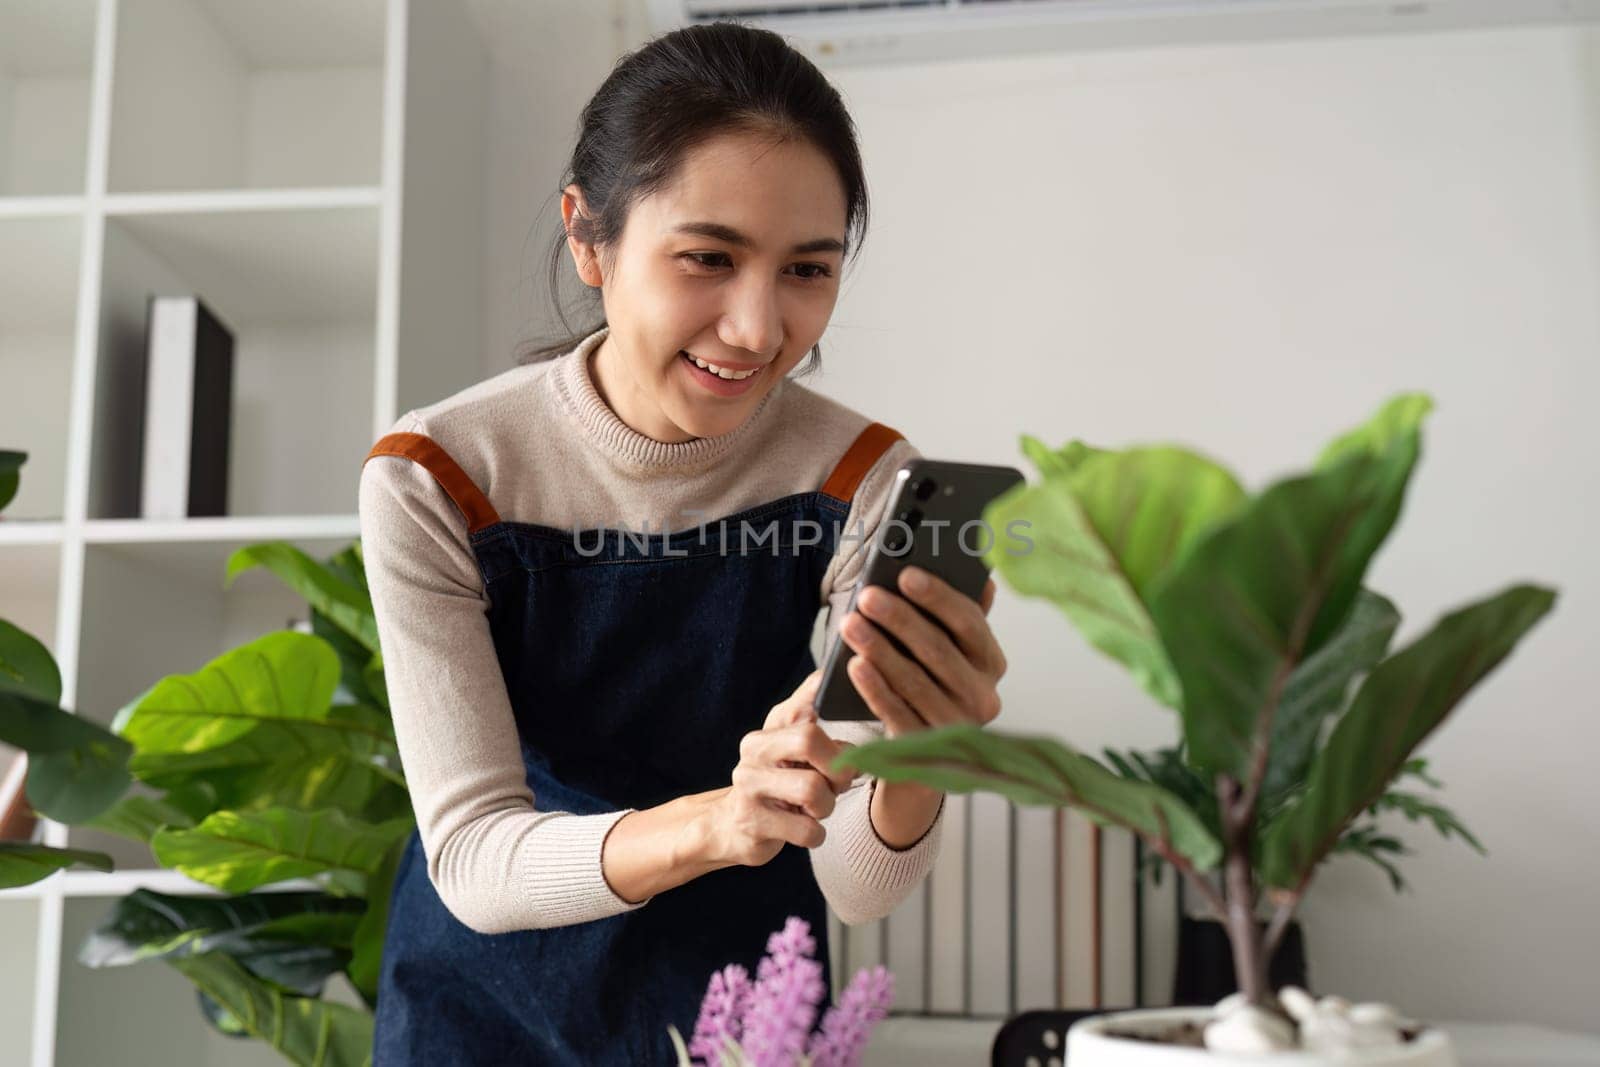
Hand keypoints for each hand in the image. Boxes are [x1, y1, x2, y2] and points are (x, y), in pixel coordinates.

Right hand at [697, 671, 860, 867]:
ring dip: (826, 806)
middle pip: (808, 740)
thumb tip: (828, 681)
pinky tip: (806, 829)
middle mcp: (754, 751)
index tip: (837, 706)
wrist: (731, 826)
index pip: (802, 704)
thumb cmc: (776, 784)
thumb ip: (809, 717)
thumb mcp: (789, 749)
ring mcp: (749, 786)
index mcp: (770, 730)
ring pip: (811, 789)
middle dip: (836, 767)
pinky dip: (816, 834)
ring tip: (816, 809)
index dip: (821, 696)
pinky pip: (806, 829)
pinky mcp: (751, 822)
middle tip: (837, 784)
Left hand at [838, 568, 1006, 739]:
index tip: (905, 575)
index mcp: (991, 663)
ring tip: (850, 624)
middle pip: (938, 650)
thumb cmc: (931, 684)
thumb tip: (983, 578)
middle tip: (867, 596)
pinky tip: (854, 665)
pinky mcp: (926, 748)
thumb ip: (960, 618)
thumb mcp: (949, 652)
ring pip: (914, 680)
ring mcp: (956, 726)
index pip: (970, 624)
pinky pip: (897, 713)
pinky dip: (875, 688)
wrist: (923, 758)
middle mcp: (982, 696)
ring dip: (879, 648)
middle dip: (900, 619)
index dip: (938, 598)